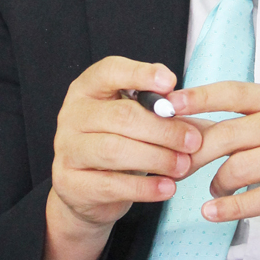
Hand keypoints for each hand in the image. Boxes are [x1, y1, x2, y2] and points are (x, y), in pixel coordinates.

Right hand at [50, 56, 203, 236]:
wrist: (89, 188)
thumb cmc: (120, 139)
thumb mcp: (134, 114)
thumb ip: (154, 102)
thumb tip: (179, 98)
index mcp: (87, 88)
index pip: (109, 71)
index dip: (140, 74)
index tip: (171, 82)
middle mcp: (72, 114)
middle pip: (121, 115)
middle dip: (163, 128)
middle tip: (193, 140)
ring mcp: (67, 149)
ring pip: (114, 150)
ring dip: (156, 158)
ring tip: (183, 165)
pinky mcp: (70, 184)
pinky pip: (110, 185)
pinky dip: (144, 187)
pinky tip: (167, 188)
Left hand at [167, 82, 259, 259]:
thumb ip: (230, 126)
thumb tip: (180, 122)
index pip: (234, 92)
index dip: (199, 97)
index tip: (168, 104)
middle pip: (230, 134)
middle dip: (196, 152)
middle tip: (177, 167)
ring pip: (241, 167)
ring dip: (218, 184)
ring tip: (216, 191)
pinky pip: (259, 199)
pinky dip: (230, 208)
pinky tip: (212, 212)